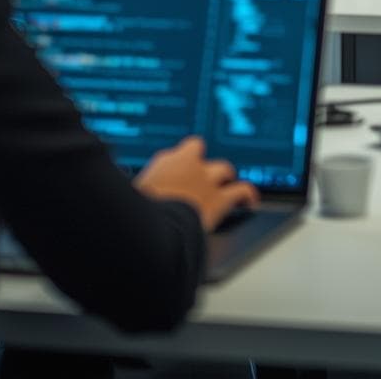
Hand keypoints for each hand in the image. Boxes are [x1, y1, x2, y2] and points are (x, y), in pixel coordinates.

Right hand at [135, 136, 258, 231]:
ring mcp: (205, 179)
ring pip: (223, 169)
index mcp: (163, 162)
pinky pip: (241, 190)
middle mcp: (186, 164)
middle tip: (195, 180)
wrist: (149, 228)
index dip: (176, 164)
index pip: (173, 155)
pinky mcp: (219, 198)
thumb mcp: (130, 196)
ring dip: (224, 177)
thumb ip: (137, 192)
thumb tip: (131, 199)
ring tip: (226, 185)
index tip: (174, 175)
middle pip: (198, 152)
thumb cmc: (133, 215)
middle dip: (199, 165)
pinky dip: (248, 194)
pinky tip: (251, 202)